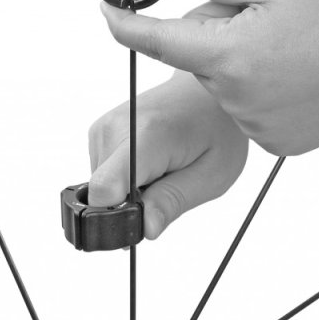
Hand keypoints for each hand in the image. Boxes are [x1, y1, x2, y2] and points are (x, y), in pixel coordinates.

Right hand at [87, 68, 248, 238]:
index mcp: (147, 136)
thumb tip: (146, 228)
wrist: (206, 91)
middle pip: (103, 194)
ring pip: (101, 186)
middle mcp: (117, 127)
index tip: (145, 216)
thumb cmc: (218, 129)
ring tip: (163, 167)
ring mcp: (105, 125)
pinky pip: (104, 172)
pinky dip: (125, 176)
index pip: (104, 188)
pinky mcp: (100, 129)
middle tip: (168, 183)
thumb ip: (174, 201)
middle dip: (132, 203)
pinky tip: (151, 160)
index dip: (119, 217)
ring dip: (130, 189)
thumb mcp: (212, 174)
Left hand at [101, 0, 318, 155]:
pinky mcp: (280, 142)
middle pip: (201, 55)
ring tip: (296, 44)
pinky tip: (302, 72)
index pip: (157, 40)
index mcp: (232, 56)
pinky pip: (250, 106)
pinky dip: (265, 87)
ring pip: (226, 81)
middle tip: (271, 14)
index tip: (107, 12)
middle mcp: (239, 99)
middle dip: (221, 30)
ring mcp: (260, 126)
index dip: (125, 23)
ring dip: (245, 59)